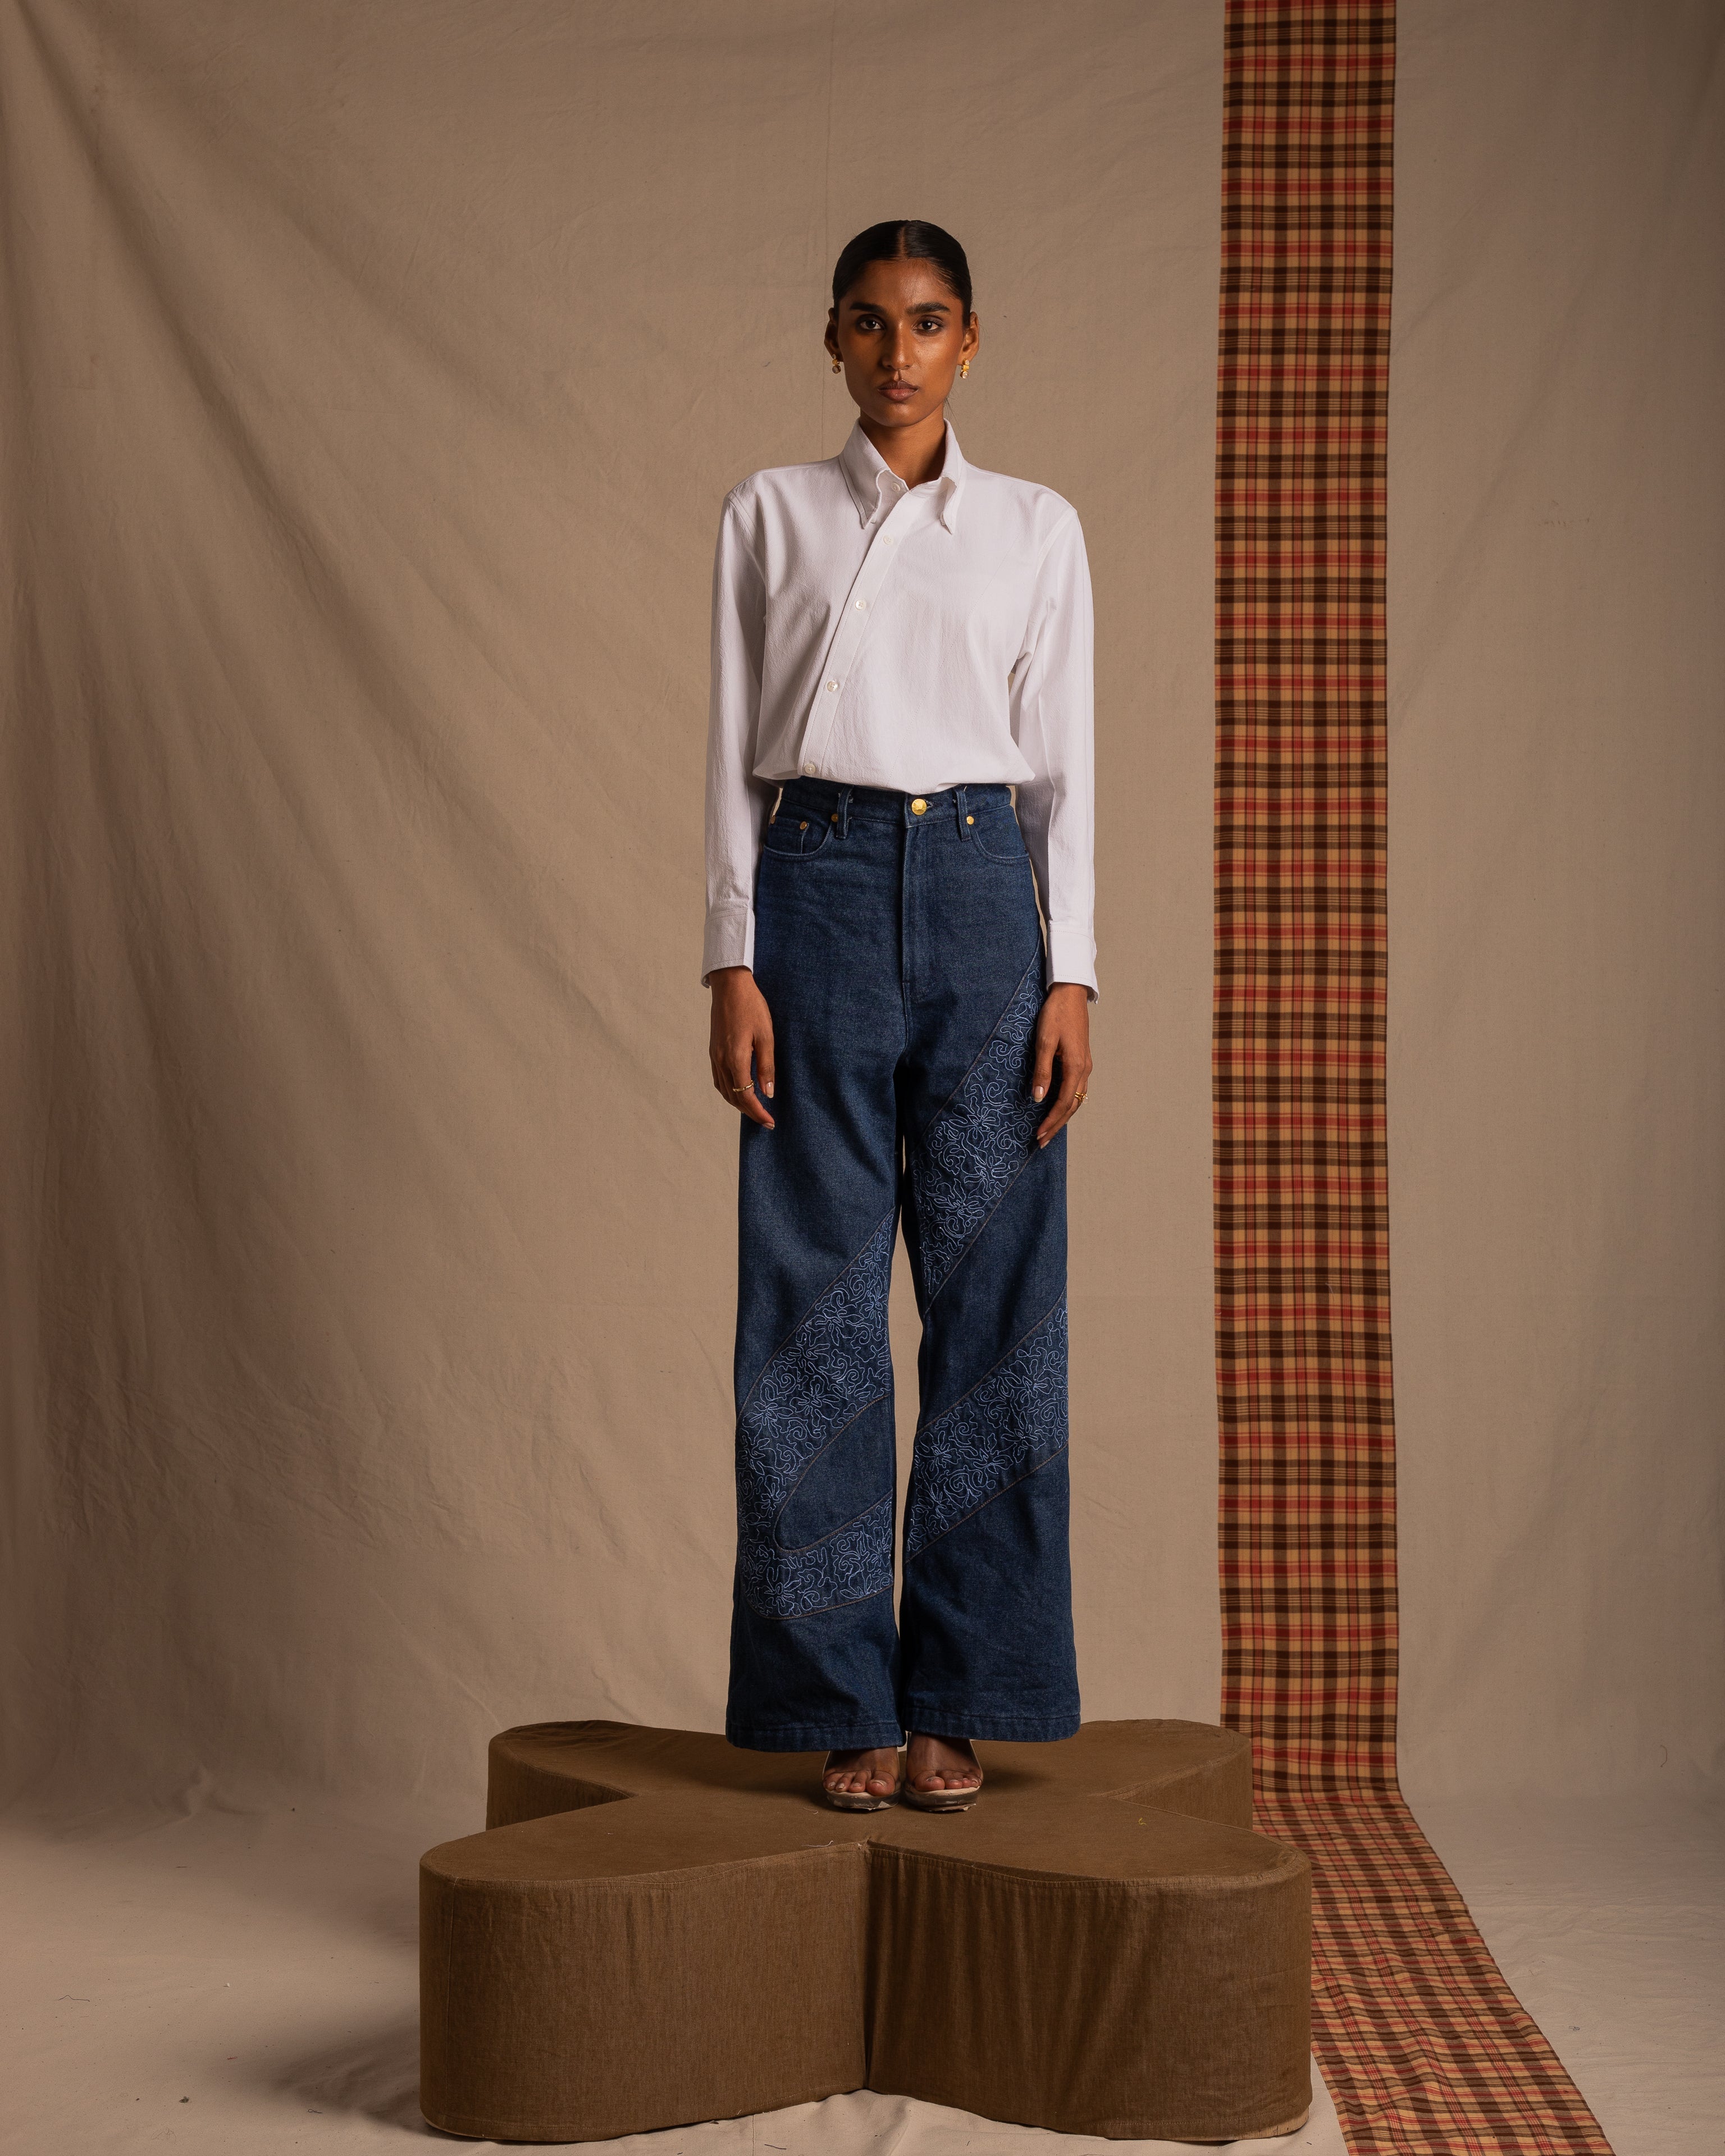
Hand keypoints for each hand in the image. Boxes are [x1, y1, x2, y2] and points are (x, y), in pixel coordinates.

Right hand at [709, 968, 775, 1129]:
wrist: (729, 987)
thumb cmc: (752, 1007)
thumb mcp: (766, 1036)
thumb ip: (766, 1067)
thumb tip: (769, 1093)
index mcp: (735, 1058)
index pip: (746, 1096)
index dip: (758, 1112)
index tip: (770, 1121)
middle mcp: (721, 1061)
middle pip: (734, 1097)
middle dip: (750, 1112)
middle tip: (766, 1120)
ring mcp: (714, 1056)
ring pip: (724, 1090)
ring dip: (739, 1103)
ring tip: (754, 1110)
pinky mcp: (713, 1051)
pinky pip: (719, 1080)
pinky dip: (729, 1091)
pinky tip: (739, 1091)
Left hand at [1030, 982, 1091, 1146]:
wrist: (1070, 993)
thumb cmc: (1055, 1014)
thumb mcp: (1044, 1041)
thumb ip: (1042, 1070)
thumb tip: (1039, 1098)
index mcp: (1076, 1066)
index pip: (1063, 1103)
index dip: (1051, 1121)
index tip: (1039, 1136)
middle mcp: (1084, 1068)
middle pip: (1072, 1105)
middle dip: (1057, 1125)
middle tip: (1042, 1141)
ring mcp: (1085, 1064)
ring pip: (1077, 1098)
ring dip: (1063, 1116)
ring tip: (1049, 1129)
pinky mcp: (1082, 1059)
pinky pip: (1076, 1088)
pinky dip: (1067, 1102)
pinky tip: (1058, 1106)